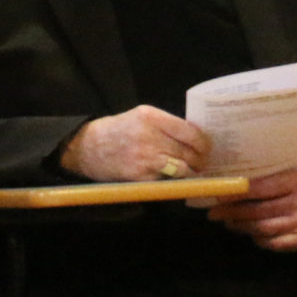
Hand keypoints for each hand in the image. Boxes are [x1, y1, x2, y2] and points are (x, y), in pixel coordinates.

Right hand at [59, 105, 210, 183]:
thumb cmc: (118, 130)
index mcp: (151, 117)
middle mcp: (149, 136)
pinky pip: (167, 180)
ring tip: (192, 171)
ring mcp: (145, 158)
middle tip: (203, 162)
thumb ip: (165, 124)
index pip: (190, 131)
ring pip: (182, 169)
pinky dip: (173, 180)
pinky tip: (173, 177)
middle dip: (200, 159)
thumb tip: (194, 137)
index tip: (208, 147)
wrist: (88, 147)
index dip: (203, 142)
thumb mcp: (140, 116)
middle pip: (188, 152)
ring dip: (190, 172)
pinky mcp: (141, 176)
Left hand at [205, 169, 296, 251]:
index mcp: (296, 180)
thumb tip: (227, 186)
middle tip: (215, 214)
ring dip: (241, 226)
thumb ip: (262, 179)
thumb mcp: (285, 177)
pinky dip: (258, 239)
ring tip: (228, 222)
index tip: (218, 196)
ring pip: (263, 228)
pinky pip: (273, 243)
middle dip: (233, 212)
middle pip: (259, 210)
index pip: (261, 187)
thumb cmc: (295, 190)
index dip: (237, 193)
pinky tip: (249, 233)